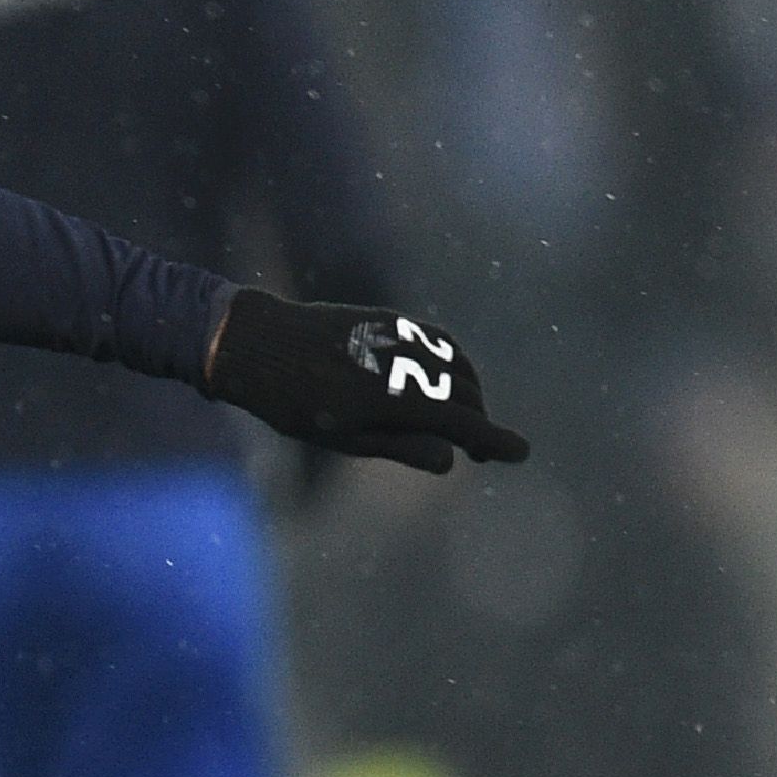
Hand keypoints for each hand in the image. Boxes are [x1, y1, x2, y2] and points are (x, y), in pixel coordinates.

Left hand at [201, 291, 528, 472]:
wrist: (256, 343)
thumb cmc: (293, 402)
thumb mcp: (341, 436)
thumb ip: (400, 446)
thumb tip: (451, 458)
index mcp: (393, 397)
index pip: (461, 421)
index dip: (494, 439)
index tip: (520, 452)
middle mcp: (403, 361)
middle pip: (464, 393)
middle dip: (479, 421)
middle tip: (482, 451)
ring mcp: (398, 334)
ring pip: (456, 363)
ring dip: (469, 392)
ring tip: (464, 420)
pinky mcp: (388, 318)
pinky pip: (437, 340)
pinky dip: (453, 362)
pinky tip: (445, 379)